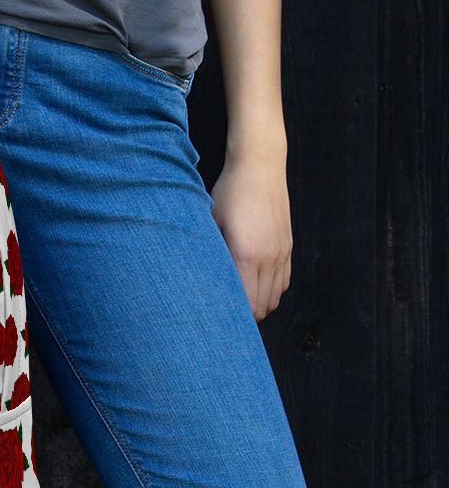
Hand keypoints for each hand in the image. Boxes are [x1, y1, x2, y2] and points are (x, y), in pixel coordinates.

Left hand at [209, 151, 291, 321]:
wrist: (260, 167)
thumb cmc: (228, 193)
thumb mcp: (210, 223)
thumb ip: (210, 255)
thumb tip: (198, 282)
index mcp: (247, 254)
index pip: (247, 304)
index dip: (233, 317)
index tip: (217, 320)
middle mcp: (269, 257)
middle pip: (262, 307)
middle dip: (245, 317)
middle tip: (223, 316)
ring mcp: (282, 253)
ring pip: (275, 298)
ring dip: (258, 306)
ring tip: (238, 304)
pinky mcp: (289, 247)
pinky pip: (284, 283)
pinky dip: (270, 292)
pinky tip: (254, 287)